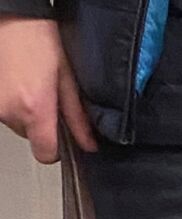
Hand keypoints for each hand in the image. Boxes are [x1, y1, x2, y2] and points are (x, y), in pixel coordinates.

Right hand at [0, 17, 95, 162]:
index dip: (56, 148)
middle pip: (32, 139)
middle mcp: (11, 111)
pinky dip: (15, 104)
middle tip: (47, 98)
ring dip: (27, 113)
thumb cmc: (37, 38)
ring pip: (18, 126)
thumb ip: (76, 117)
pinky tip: (21, 84)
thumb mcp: (67, 79)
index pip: (45, 154)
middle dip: (42, 125)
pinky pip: (7, 112)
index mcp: (34, 110)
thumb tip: (88, 144)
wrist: (13, 16)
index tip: (62, 135)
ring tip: (32, 86)